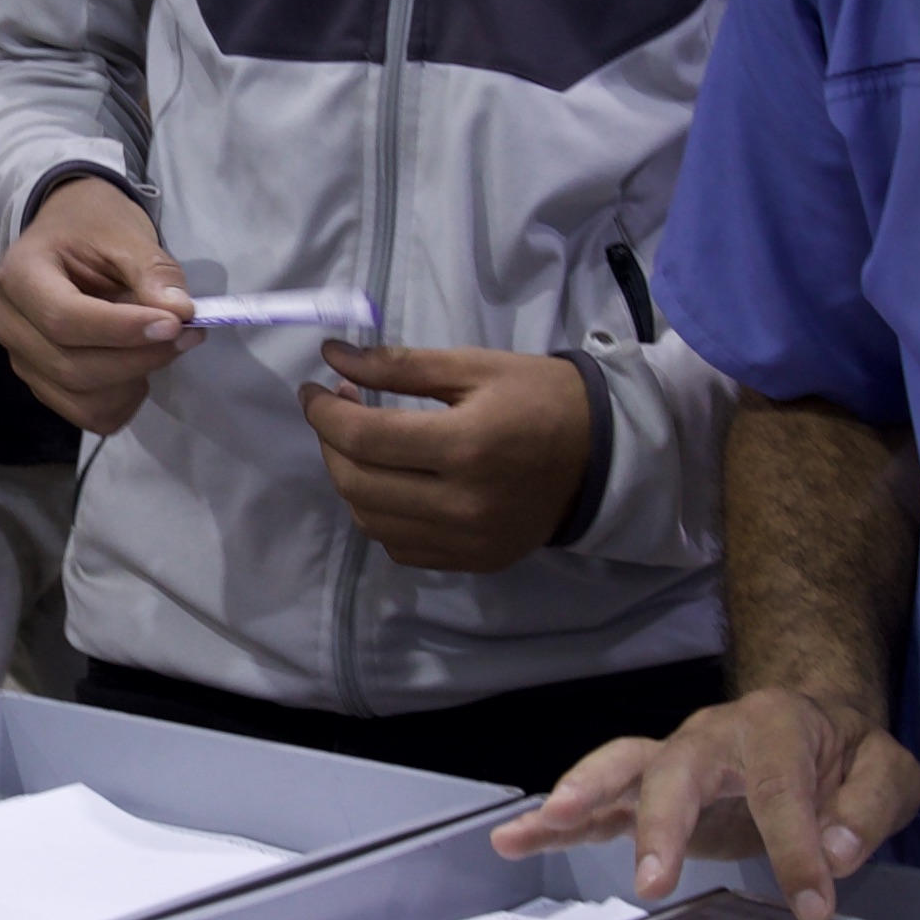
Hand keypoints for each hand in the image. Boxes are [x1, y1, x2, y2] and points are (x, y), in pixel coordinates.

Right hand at [0, 179, 193, 433]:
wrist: (69, 235)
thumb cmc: (93, 228)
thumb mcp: (125, 233)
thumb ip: (152, 271)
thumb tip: (180, 312)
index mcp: (20, 276)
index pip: (65, 318)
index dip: (122, 329)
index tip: (174, 324)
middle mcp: (9, 324)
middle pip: (73, 367)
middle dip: (139, 358)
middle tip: (187, 334)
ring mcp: (22, 359)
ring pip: (81, 398)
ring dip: (133, 382)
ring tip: (165, 347)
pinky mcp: (42, 382)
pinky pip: (85, 413)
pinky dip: (122, 401)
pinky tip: (139, 369)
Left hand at [302, 344, 598, 572]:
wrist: (605, 455)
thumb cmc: (542, 398)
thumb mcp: (476, 367)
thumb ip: (399, 365)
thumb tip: (333, 358)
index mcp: (467, 445)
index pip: (363, 439)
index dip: (323, 413)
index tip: (313, 390)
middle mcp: (463, 504)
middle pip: (358, 484)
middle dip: (331, 444)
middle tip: (338, 411)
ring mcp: (468, 541)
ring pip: (371, 522)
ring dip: (350, 481)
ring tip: (362, 445)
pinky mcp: (473, 561)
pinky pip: (400, 547)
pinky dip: (380, 515)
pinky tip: (392, 482)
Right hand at [496, 688, 919, 916]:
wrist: (816, 721)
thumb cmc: (848, 753)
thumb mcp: (890, 772)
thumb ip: (870, 807)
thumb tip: (838, 855)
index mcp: (779, 727)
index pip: (782, 791)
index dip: (797, 849)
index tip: (814, 905)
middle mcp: (715, 735)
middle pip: (677, 767)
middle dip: (661, 821)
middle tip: (653, 881)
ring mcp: (677, 758)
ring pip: (622, 769)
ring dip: (581, 798)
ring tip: (542, 826)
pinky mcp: (653, 790)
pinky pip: (601, 799)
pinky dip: (557, 820)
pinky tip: (515, 840)